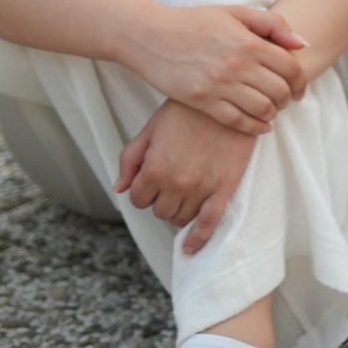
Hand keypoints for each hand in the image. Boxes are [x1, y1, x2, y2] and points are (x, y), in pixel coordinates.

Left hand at [116, 101, 255, 254]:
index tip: (151, 182)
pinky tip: (191, 249)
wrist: (228, 98)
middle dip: (161, 201)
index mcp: (154, 167)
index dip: (143, 192)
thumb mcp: (151, 128)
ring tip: (184, 196)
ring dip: (178, 211)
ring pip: (180, 218)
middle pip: (160, 212)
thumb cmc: (187, 110)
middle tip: (170, 185)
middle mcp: (176, 182)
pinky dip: (198, 239)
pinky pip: (209, 222)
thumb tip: (119, 188)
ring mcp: (201, 188)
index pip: (138, 200)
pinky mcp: (224, 188)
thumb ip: (130, 159)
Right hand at [127, 3, 306, 134]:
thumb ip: (273, 24)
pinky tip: (259, 125)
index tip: (298, 87)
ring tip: (271, 110)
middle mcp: (237, 65)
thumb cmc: (195, 22)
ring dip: (272, 113)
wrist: (151, 36)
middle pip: (280, 92)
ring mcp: (219, 86)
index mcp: (248, 42)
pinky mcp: (202, 102)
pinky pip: (237, 122)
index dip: (300, 80)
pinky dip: (254, 127)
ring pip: (262, 109)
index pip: (291, 68)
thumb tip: (302, 44)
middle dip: (288, 98)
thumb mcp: (236, 13)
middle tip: (285, 100)